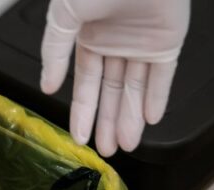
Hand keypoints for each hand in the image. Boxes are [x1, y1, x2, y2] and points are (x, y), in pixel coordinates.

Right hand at [40, 0, 188, 155]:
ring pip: (135, 89)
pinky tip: (150, 119)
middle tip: (105, 150)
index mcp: (89, 36)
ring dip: (130, 117)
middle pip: (110, 91)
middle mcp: (115, 43)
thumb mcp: (65, 15)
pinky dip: (157, 97)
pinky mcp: (167, 42)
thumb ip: (54, 50)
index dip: (82, 110)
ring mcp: (141, 44)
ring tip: (125, 145)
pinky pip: (162, 76)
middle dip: (107, 122)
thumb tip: (46, 85)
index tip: (78, 135)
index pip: (85, 82)